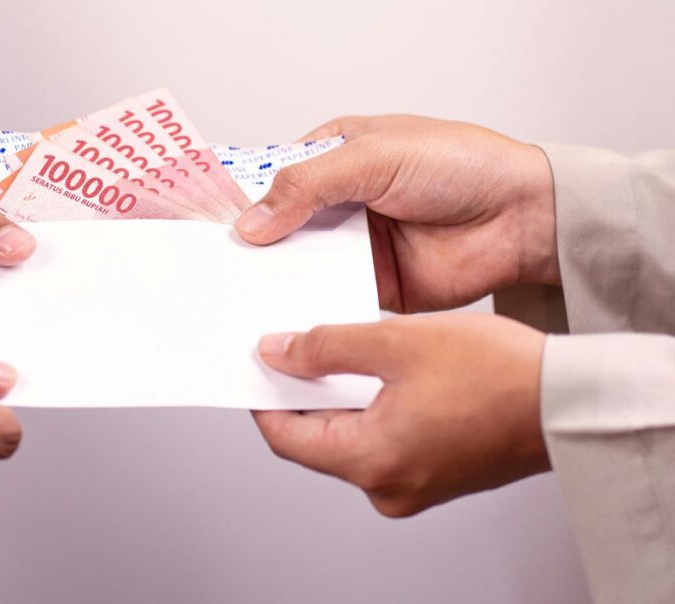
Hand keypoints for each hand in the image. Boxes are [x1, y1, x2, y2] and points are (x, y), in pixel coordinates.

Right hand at [235, 116, 559, 311]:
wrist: (522, 217)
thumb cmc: (460, 165)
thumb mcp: (373, 158)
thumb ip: (306, 187)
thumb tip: (250, 223)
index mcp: (333, 155)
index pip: (269, 177)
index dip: (234, 198)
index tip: (197, 224)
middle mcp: (338, 202)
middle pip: (276, 226)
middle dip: (246, 247)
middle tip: (205, 270)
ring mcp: (353, 245)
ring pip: (297, 265)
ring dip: (271, 280)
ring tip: (227, 301)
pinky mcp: (371, 285)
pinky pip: (328, 298)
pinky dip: (305, 308)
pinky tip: (277, 321)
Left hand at [253, 314, 548, 516]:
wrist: (571, 400)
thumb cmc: (497, 373)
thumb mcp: (395, 341)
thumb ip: (325, 347)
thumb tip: (274, 353)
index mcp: (370, 461)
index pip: (285, 436)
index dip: (263, 396)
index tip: (256, 362)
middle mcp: (387, 487)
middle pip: (316, 439)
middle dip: (303, 392)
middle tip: (295, 345)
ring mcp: (413, 486)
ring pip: (350, 437)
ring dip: (339, 397)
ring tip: (339, 349)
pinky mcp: (435, 475)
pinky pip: (382, 442)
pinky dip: (371, 408)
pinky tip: (379, 370)